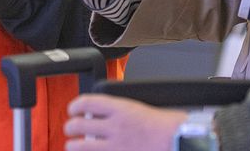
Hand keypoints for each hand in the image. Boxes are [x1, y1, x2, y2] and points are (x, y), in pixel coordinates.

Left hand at [65, 94, 185, 149]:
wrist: (178, 141)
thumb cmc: (166, 126)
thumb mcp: (140, 107)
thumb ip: (120, 110)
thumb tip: (105, 112)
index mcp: (120, 109)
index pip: (86, 103)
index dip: (75, 106)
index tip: (73, 109)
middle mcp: (114, 127)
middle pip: (78, 125)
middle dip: (70, 127)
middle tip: (70, 129)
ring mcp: (115, 146)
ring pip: (81, 146)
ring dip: (72, 146)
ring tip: (72, 146)